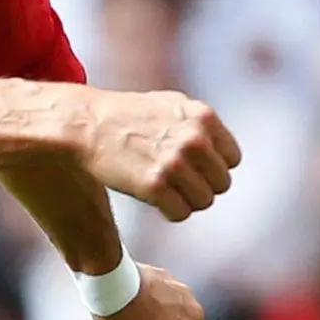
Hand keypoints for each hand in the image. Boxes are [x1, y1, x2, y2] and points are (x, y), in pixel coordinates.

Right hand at [73, 88, 238, 220]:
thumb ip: (201, 125)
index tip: (193, 167)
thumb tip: (225, 152)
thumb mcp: (172, 105)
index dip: (212, 166)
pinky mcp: (155, 186)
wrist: (87, 125)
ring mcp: (175, 164)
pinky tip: (154, 199)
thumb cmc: (128, 116)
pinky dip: (169, 212)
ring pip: (204, 202)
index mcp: (202, 117)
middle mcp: (194, 140)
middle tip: (177, 181)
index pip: (232, 159)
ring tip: (165, 189)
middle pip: (221, 183)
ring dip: (186, 200)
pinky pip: (181, 214)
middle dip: (201, 186)